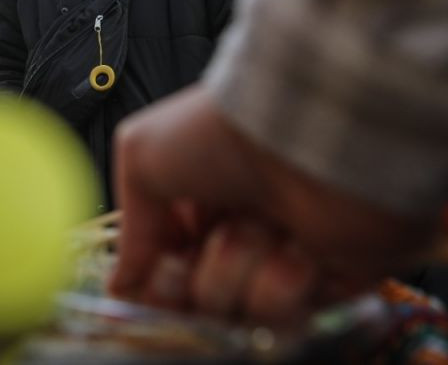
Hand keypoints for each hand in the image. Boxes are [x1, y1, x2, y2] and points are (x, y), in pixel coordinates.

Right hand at [109, 85, 436, 322]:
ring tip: (259, 227)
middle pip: (196, 295)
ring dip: (240, 271)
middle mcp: (236, 227)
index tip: (152, 274)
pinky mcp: (326, 278)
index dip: (154, 277)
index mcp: (194, 199)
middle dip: (192, 279)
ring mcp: (281, 253)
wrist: (303, 132)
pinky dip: (286, 285)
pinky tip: (295, 247)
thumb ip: (128, 230)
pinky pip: (288, 314)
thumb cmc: (219, 132)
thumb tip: (122, 284)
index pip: (164, 262)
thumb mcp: (141, 157)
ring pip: (239, 307)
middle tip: (198, 253)